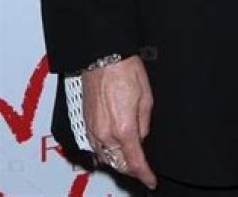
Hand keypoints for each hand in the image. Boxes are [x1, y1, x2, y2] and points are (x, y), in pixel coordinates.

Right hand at [82, 54, 156, 188]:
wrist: (102, 57)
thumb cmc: (125, 70)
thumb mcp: (146, 96)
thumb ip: (144, 122)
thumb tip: (141, 136)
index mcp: (124, 128)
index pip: (135, 161)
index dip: (145, 175)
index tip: (151, 180)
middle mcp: (106, 133)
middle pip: (119, 163)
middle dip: (132, 168)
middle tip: (143, 167)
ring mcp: (93, 130)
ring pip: (106, 158)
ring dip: (118, 161)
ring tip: (130, 157)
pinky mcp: (86, 124)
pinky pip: (95, 147)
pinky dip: (106, 152)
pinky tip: (113, 147)